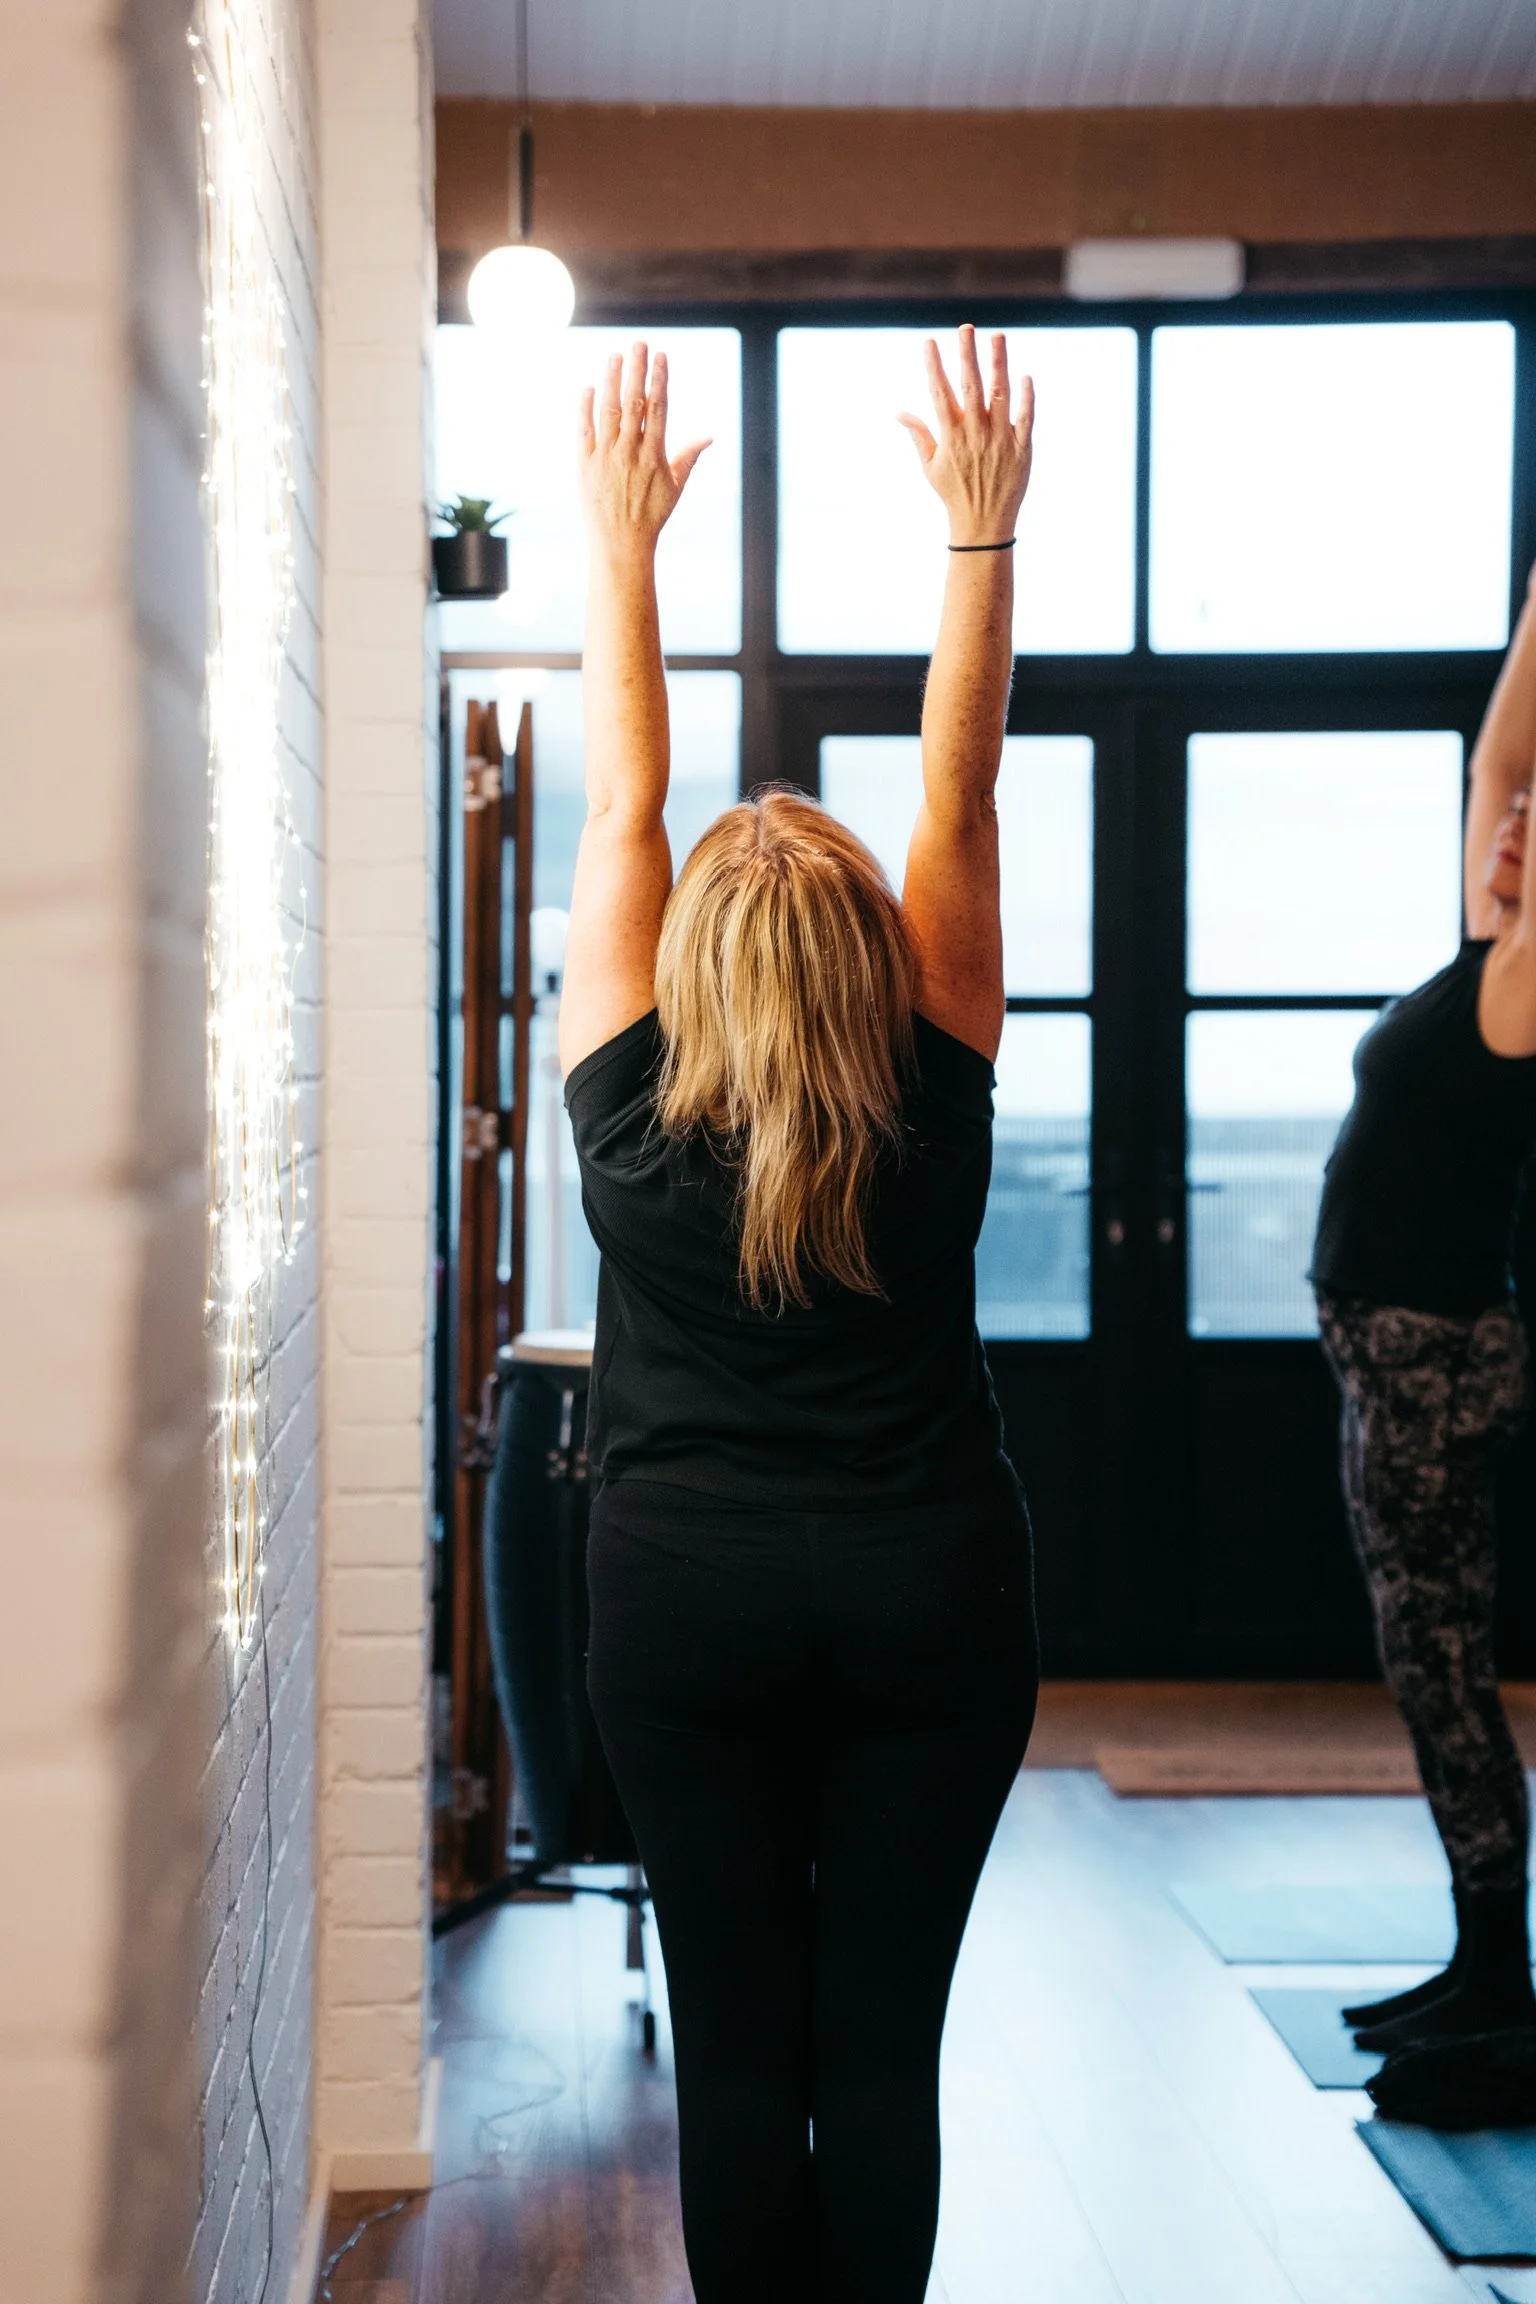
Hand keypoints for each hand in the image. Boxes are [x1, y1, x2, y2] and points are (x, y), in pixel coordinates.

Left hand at [578, 341, 709, 555]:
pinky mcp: (584, 464)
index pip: (658, 408)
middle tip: (638, 343)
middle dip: (637, 370)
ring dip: (611, 381)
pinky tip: (589, 388)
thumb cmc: (651, 516)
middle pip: (634, 402)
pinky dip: (585, 408)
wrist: (621, 544)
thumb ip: (688, 457)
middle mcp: (630, 452)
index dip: (660, 379)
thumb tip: (709, 437)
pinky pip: (584, 430)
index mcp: (655, 455)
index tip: (661, 356)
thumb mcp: (675, 488)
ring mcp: (606, 457)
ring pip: (609, 411)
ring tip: (615, 356)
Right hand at [899, 327, 1033, 547]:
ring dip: (999, 364)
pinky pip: (1026, 418)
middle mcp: (975, 433)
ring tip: (997, 337)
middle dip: (967, 355)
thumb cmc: (954, 494)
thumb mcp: (930, 467)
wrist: (983, 525)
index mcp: (951, 436)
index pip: (939, 393)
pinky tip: (1023, 376)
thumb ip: (919, 435)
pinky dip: (1026, 397)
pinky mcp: (1022, 448)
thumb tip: (899, 412)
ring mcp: (1000, 439)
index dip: (933, 366)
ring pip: (1000, 395)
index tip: (929, 343)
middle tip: (966, 328)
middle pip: (971, 386)